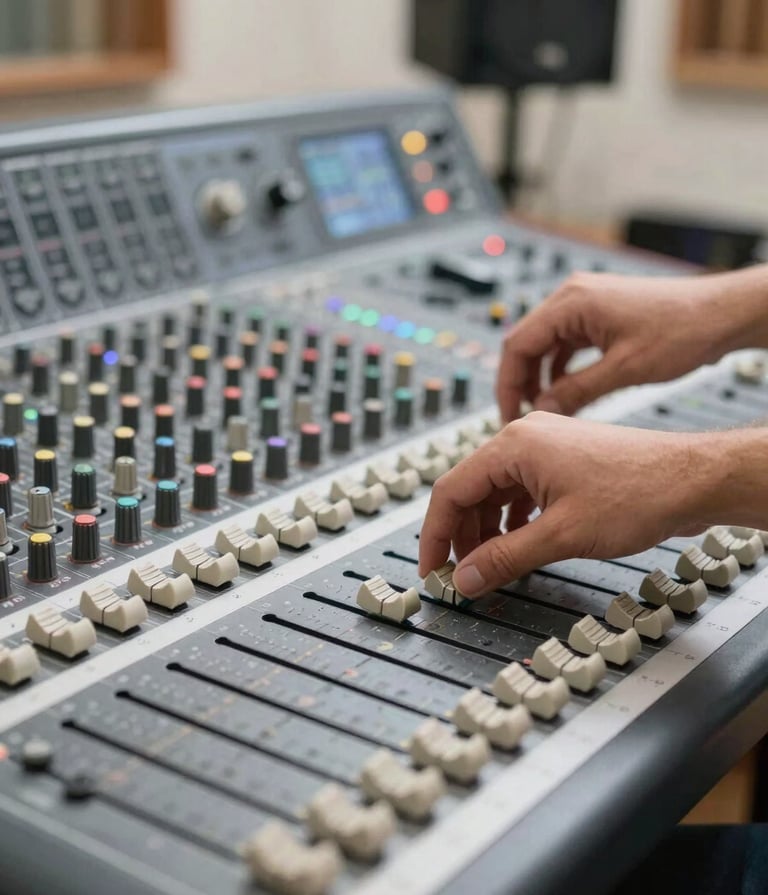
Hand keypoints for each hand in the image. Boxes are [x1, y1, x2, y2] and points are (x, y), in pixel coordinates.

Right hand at [418, 412, 715, 597]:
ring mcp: (544, 447)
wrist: (692, 479)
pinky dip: (512, 520)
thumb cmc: (637, 493)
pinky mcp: (562, 460)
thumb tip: (466, 578)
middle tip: (463, 575)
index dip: (434, 534)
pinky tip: (517, 544)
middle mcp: (523, 438)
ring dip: (487, 530)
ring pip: (495, 492)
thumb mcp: (561, 535)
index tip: (431, 568)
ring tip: (489, 566)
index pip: (450, 490)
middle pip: (470, 490)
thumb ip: (505, 558)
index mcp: (514, 445)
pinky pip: (520, 491)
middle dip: (462, 535)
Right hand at [496, 269, 762, 421]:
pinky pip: (565, 343)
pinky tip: (565, 392)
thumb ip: (577, 391)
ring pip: (544, 344)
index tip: (510, 414)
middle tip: (522, 415)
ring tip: (544, 409)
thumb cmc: (684, 329)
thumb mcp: (624, 370)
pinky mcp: (598, 314)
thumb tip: (542, 410)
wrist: (722, 313)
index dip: (508, 384)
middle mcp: (573, 296)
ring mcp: (585, 303)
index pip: (517, 345)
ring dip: (540, 376)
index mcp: (572, 302)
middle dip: (520, 381)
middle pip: (526, 343)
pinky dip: (559, 368)